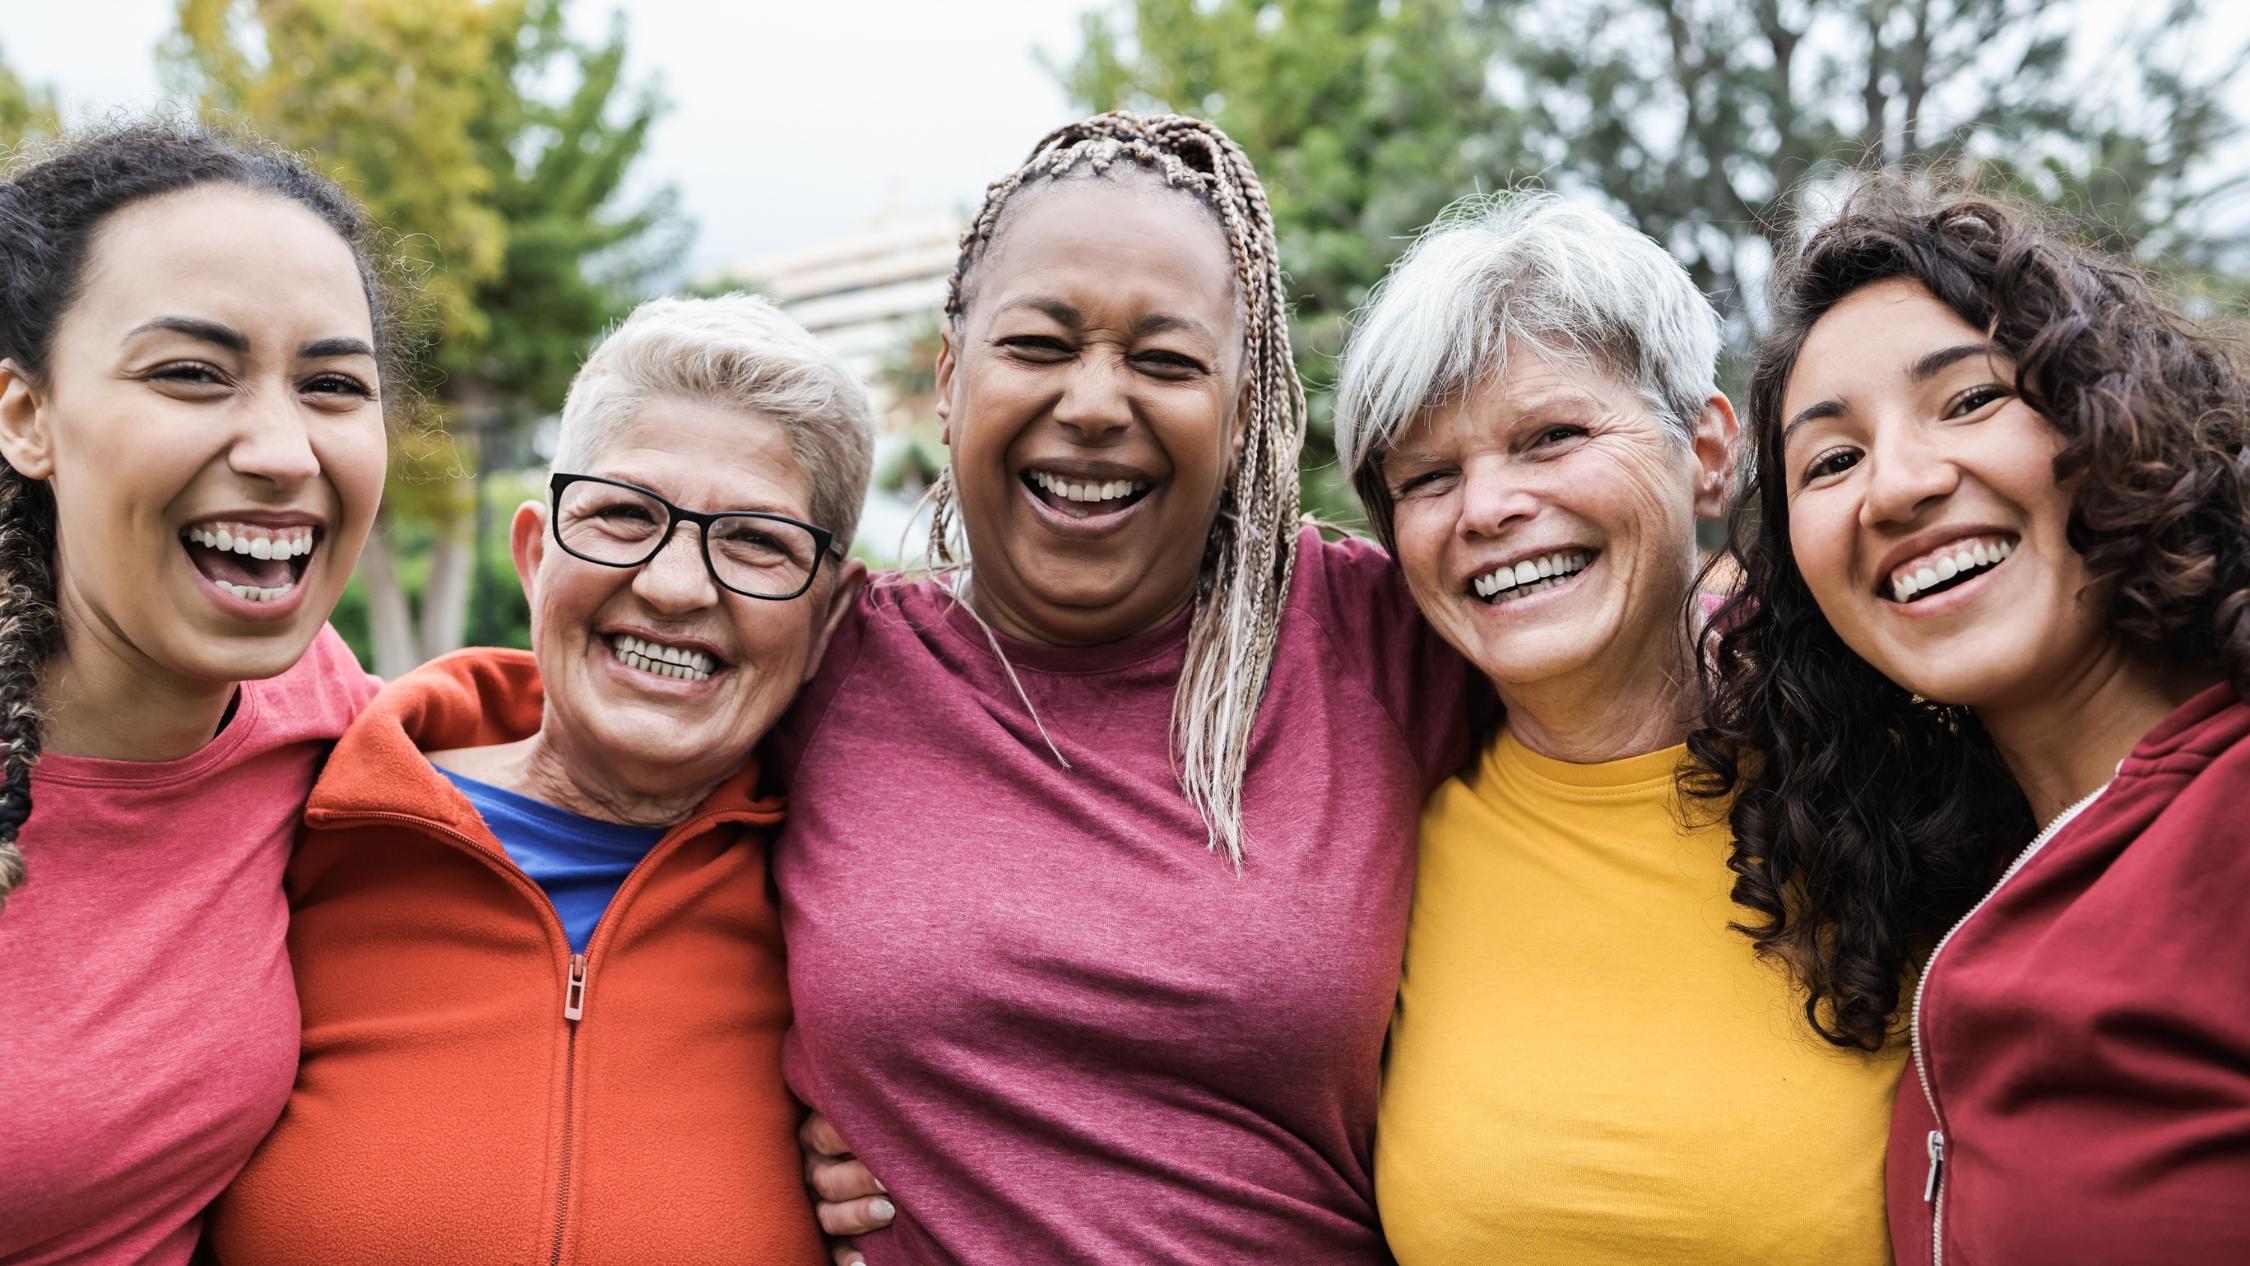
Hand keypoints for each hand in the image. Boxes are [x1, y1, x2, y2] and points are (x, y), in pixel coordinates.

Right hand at [801, 1110, 893, 1265]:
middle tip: (888, 1180)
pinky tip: (863, 1264)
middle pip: (826, 1178)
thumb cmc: (890, 1125)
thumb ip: (877, 1110)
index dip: (848, 1137)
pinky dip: (847, 1259)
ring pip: (826, 1216)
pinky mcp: (827, 1236)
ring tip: (888, 1212)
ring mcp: (818, 1205)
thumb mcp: (874, 1113)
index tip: (883, 1139)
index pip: (824, 1135)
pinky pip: (830, 1251)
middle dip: (859, 1179)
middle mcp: (813, 1170)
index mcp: (817, 1134)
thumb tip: (900, 1099)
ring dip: (857, 1215)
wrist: (901, 1157)